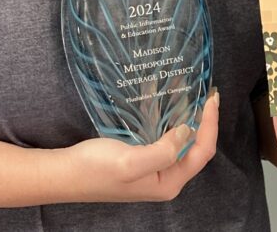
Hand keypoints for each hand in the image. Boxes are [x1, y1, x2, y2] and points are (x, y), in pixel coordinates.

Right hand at [59, 89, 218, 202]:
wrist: (65, 173)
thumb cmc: (95, 170)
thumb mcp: (131, 162)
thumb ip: (164, 151)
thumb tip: (187, 131)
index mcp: (168, 183)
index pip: (203, 152)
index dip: (211, 124)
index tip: (211, 98)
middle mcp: (166, 178)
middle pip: (197, 147)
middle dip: (205, 120)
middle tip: (207, 93)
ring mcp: (156, 169)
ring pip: (183, 141)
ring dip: (190, 118)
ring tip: (195, 94)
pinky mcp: (145, 158)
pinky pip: (167, 137)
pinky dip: (173, 120)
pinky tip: (172, 103)